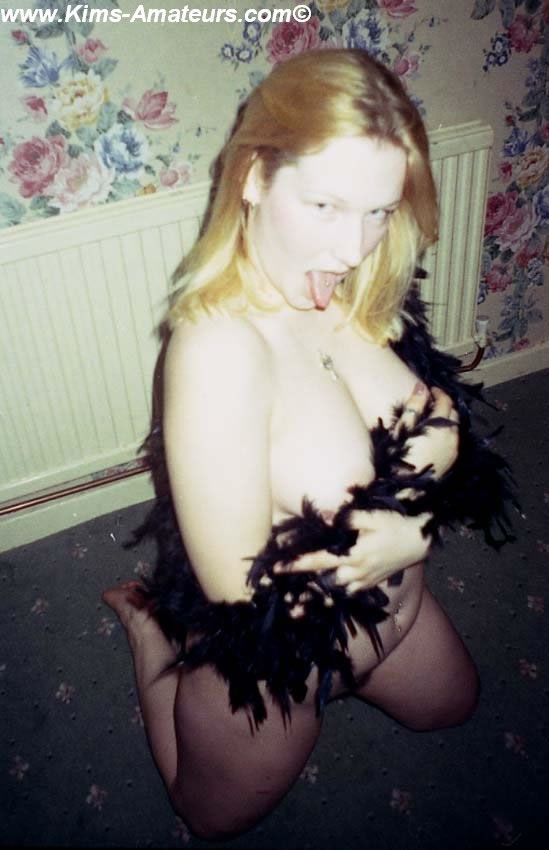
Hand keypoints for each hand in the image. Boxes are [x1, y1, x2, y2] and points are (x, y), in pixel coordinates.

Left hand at [275, 509, 431, 594]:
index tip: (277, 568)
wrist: (418, 541)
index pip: (318, 561)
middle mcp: (356, 573)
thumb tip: (326, 518)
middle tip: (286, 579)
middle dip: (306, 580)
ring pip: (335, 590)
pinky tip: (327, 589)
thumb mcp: (372, 517)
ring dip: (319, 588)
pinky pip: (348, 592)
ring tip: (303, 589)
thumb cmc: (394, 525)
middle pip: (323, 581)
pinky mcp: (370, 585)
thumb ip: (348, 518)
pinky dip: (336, 592)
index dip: (296, 565)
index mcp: (353, 556)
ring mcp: (364, 582)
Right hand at [394, 383, 459, 479]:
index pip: (445, 400)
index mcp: (440, 424)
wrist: (405, 488)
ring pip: (455, 427)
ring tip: (433, 419)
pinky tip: (436, 437)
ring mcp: (454, 449)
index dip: (438, 392)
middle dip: (445, 405)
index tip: (429, 390)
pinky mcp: (452, 461)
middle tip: (431, 404)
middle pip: (454, 412)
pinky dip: (448, 433)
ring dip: (447, 419)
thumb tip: (422, 386)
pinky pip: (454, 440)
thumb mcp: (403, 427)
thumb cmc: (398, 455)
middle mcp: (452, 435)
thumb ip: (414, 405)